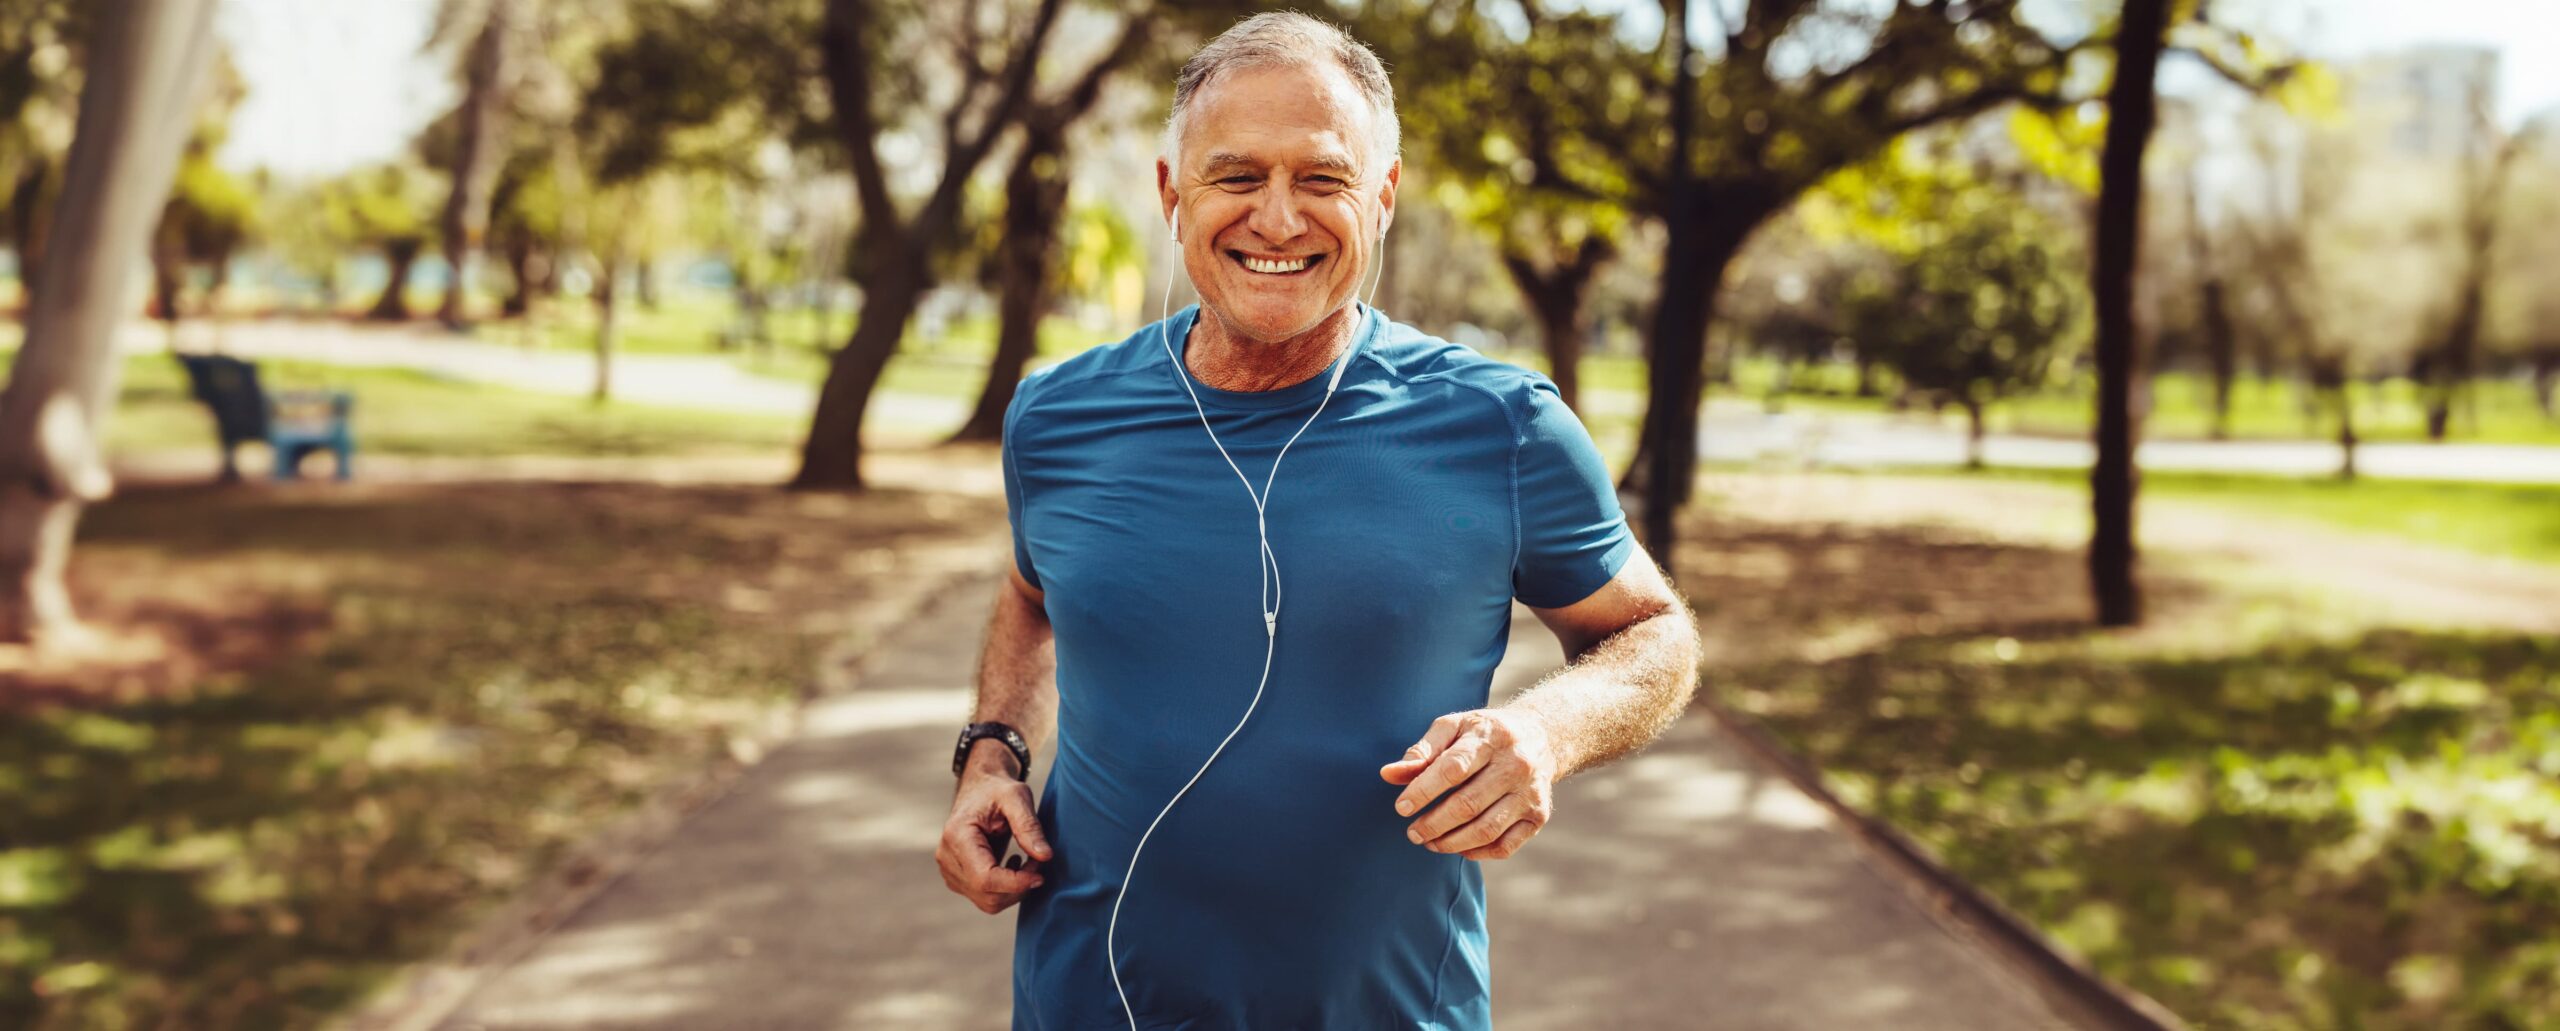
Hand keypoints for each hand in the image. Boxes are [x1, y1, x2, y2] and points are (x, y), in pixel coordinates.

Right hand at [937, 758, 1052, 913]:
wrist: (980, 788)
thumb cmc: (998, 789)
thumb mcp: (1017, 797)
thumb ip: (1029, 826)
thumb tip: (1045, 856)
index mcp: (957, 836)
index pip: (985, 879)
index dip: (1016, 883)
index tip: (1040, 874)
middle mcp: (947, 857)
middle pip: (986, 895)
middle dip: (1019, 886)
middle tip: (1038, 861)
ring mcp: (949, 870)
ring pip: (987, 902)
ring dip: (1014, 890)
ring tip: (1027, 861)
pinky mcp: (957, 878)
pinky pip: (985, 898)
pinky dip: (1006, 889)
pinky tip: (1012, 865)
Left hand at [1378, 709, 1557, 861]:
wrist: (1540, 737)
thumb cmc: (1484, 734)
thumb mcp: (1453, 728)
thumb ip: (1421, 751)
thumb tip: (1388, 774)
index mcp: (1491, 737)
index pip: (1453, 769)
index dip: (1423, 791)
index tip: (1401, 807)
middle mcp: (1516, 765)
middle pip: (1468, 804)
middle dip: (1433, 824)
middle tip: (1413, 833)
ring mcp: (1531, 793)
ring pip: (1486, 830)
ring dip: (1451, 843)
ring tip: (1429, 843)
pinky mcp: (1539, 816)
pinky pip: (1505, 846)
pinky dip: (1477, 853)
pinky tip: (1458, 847)